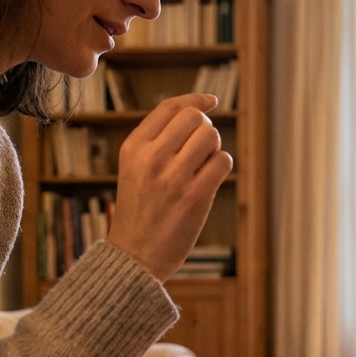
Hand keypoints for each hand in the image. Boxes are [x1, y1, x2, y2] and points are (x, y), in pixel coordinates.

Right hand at [107, 93, 233, 281]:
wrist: (135, 256)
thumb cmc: (140, 211)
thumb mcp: (134, 169)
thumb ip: (157, 142)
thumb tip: (199, 112)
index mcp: (133, 148)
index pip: (169, 108)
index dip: (195, 100)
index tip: (211, 101)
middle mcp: (151, 158)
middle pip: (194, 118)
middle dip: (205, 129)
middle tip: (201, 150)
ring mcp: (173, 178)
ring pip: (211, 136)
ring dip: (215, 147)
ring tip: (204, 165)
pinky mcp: (195, 197)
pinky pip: (222, 161)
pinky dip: (223, 165)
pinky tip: (212, 178)